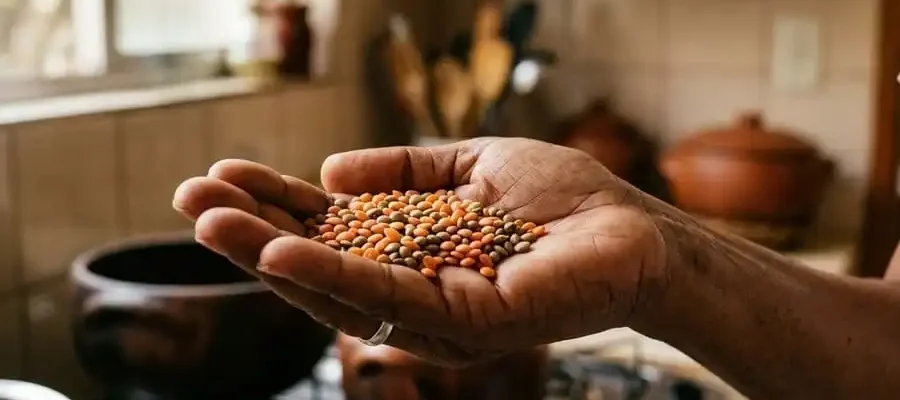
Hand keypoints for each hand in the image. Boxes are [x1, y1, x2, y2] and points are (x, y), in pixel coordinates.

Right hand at [172, 137, 668, 365]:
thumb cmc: (559, 198)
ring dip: (270, 254)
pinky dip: (330, 277)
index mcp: (409, 249)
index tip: (221, 174)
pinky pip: (388, 298)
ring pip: (337, 287)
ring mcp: (433, 313)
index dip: (275, 204)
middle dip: (252, 231)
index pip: (327, 230)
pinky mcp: (464, 324)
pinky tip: (279, 254)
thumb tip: (330, 173)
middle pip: (317, 264)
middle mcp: (411, 287)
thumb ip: (402, 169)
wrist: (634, 228)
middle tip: (189, 197)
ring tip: (212, 221)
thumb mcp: (467, 166)